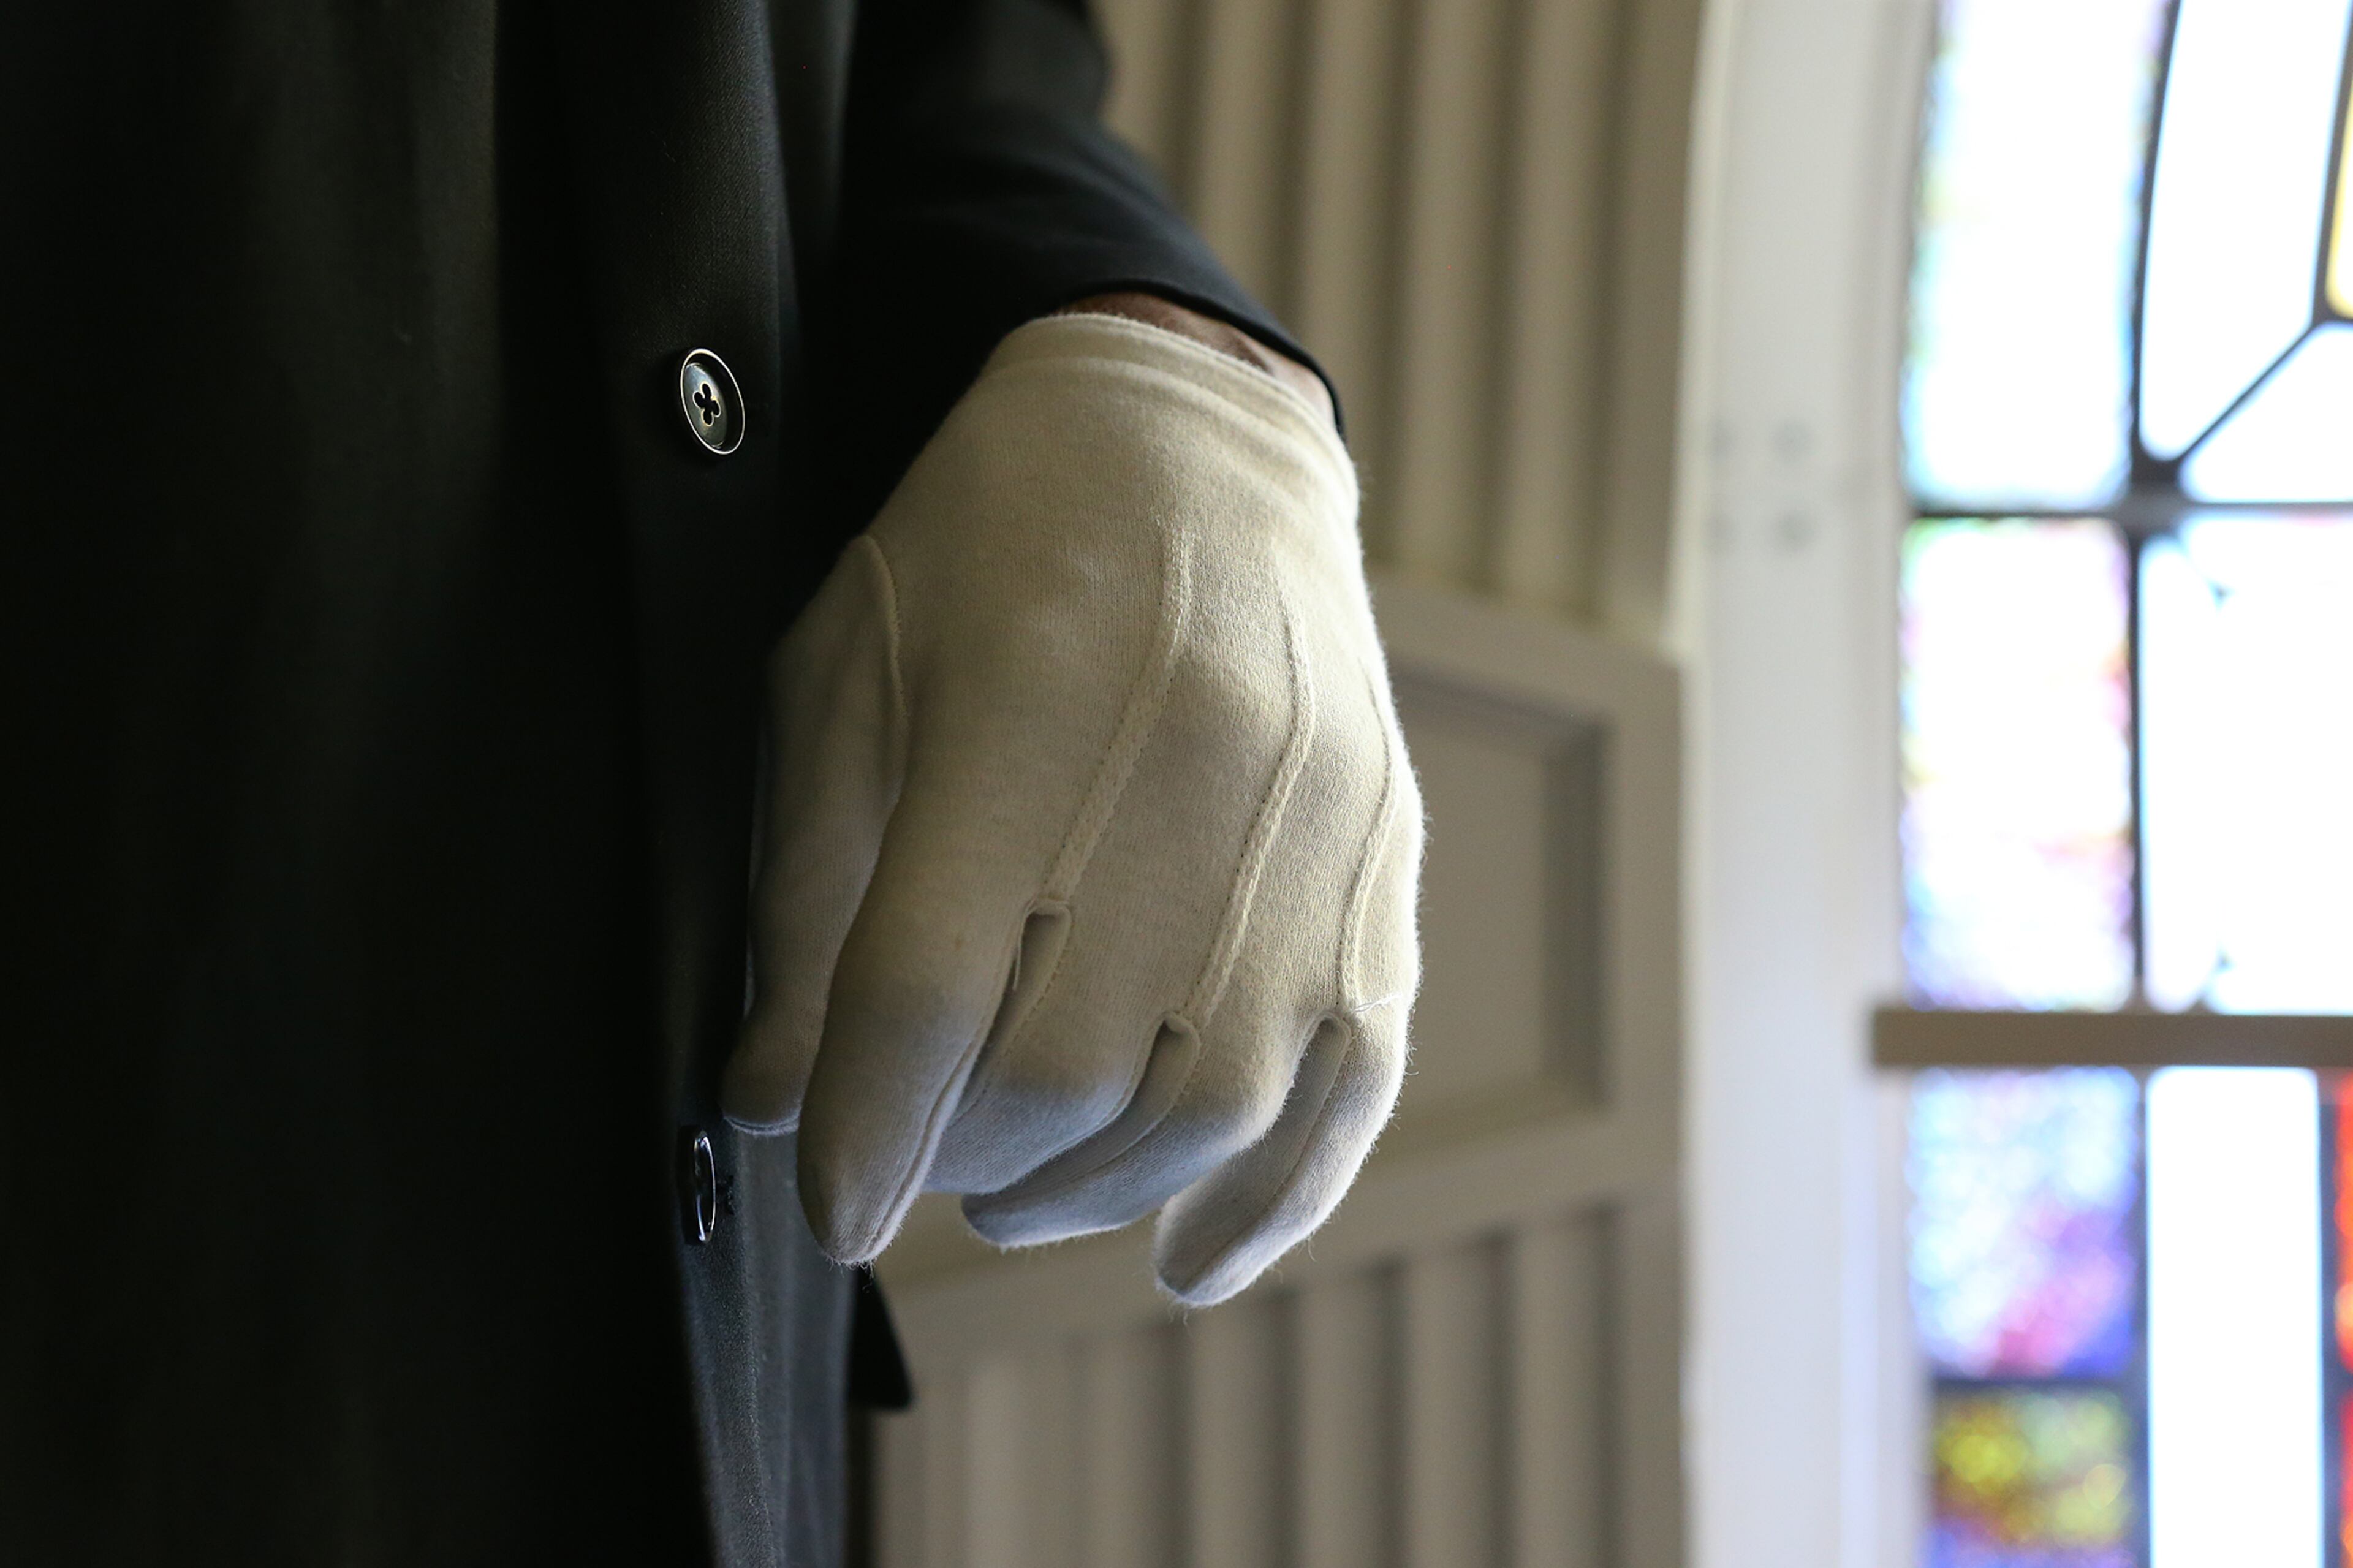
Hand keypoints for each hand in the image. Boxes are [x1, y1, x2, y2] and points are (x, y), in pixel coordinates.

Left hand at [722, 312, 1419, 1304]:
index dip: (861, 1124)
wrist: (1189, 432)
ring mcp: (1314, 823)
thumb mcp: (846, 671)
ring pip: (1210, 1102)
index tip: (826, 1205)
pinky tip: (1187, 1259)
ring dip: (1092, 1189)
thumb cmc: (981, 549)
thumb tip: (776, 1105)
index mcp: (1026, 697)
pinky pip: (1353, 1080)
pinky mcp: (1384, 862)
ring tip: (1010, 1191)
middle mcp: (1195, 764)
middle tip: (912, 1150)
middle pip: (1067, 1064)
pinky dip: (1274, 1201)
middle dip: (961, 1155)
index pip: (929, 981)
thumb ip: (808, 892)